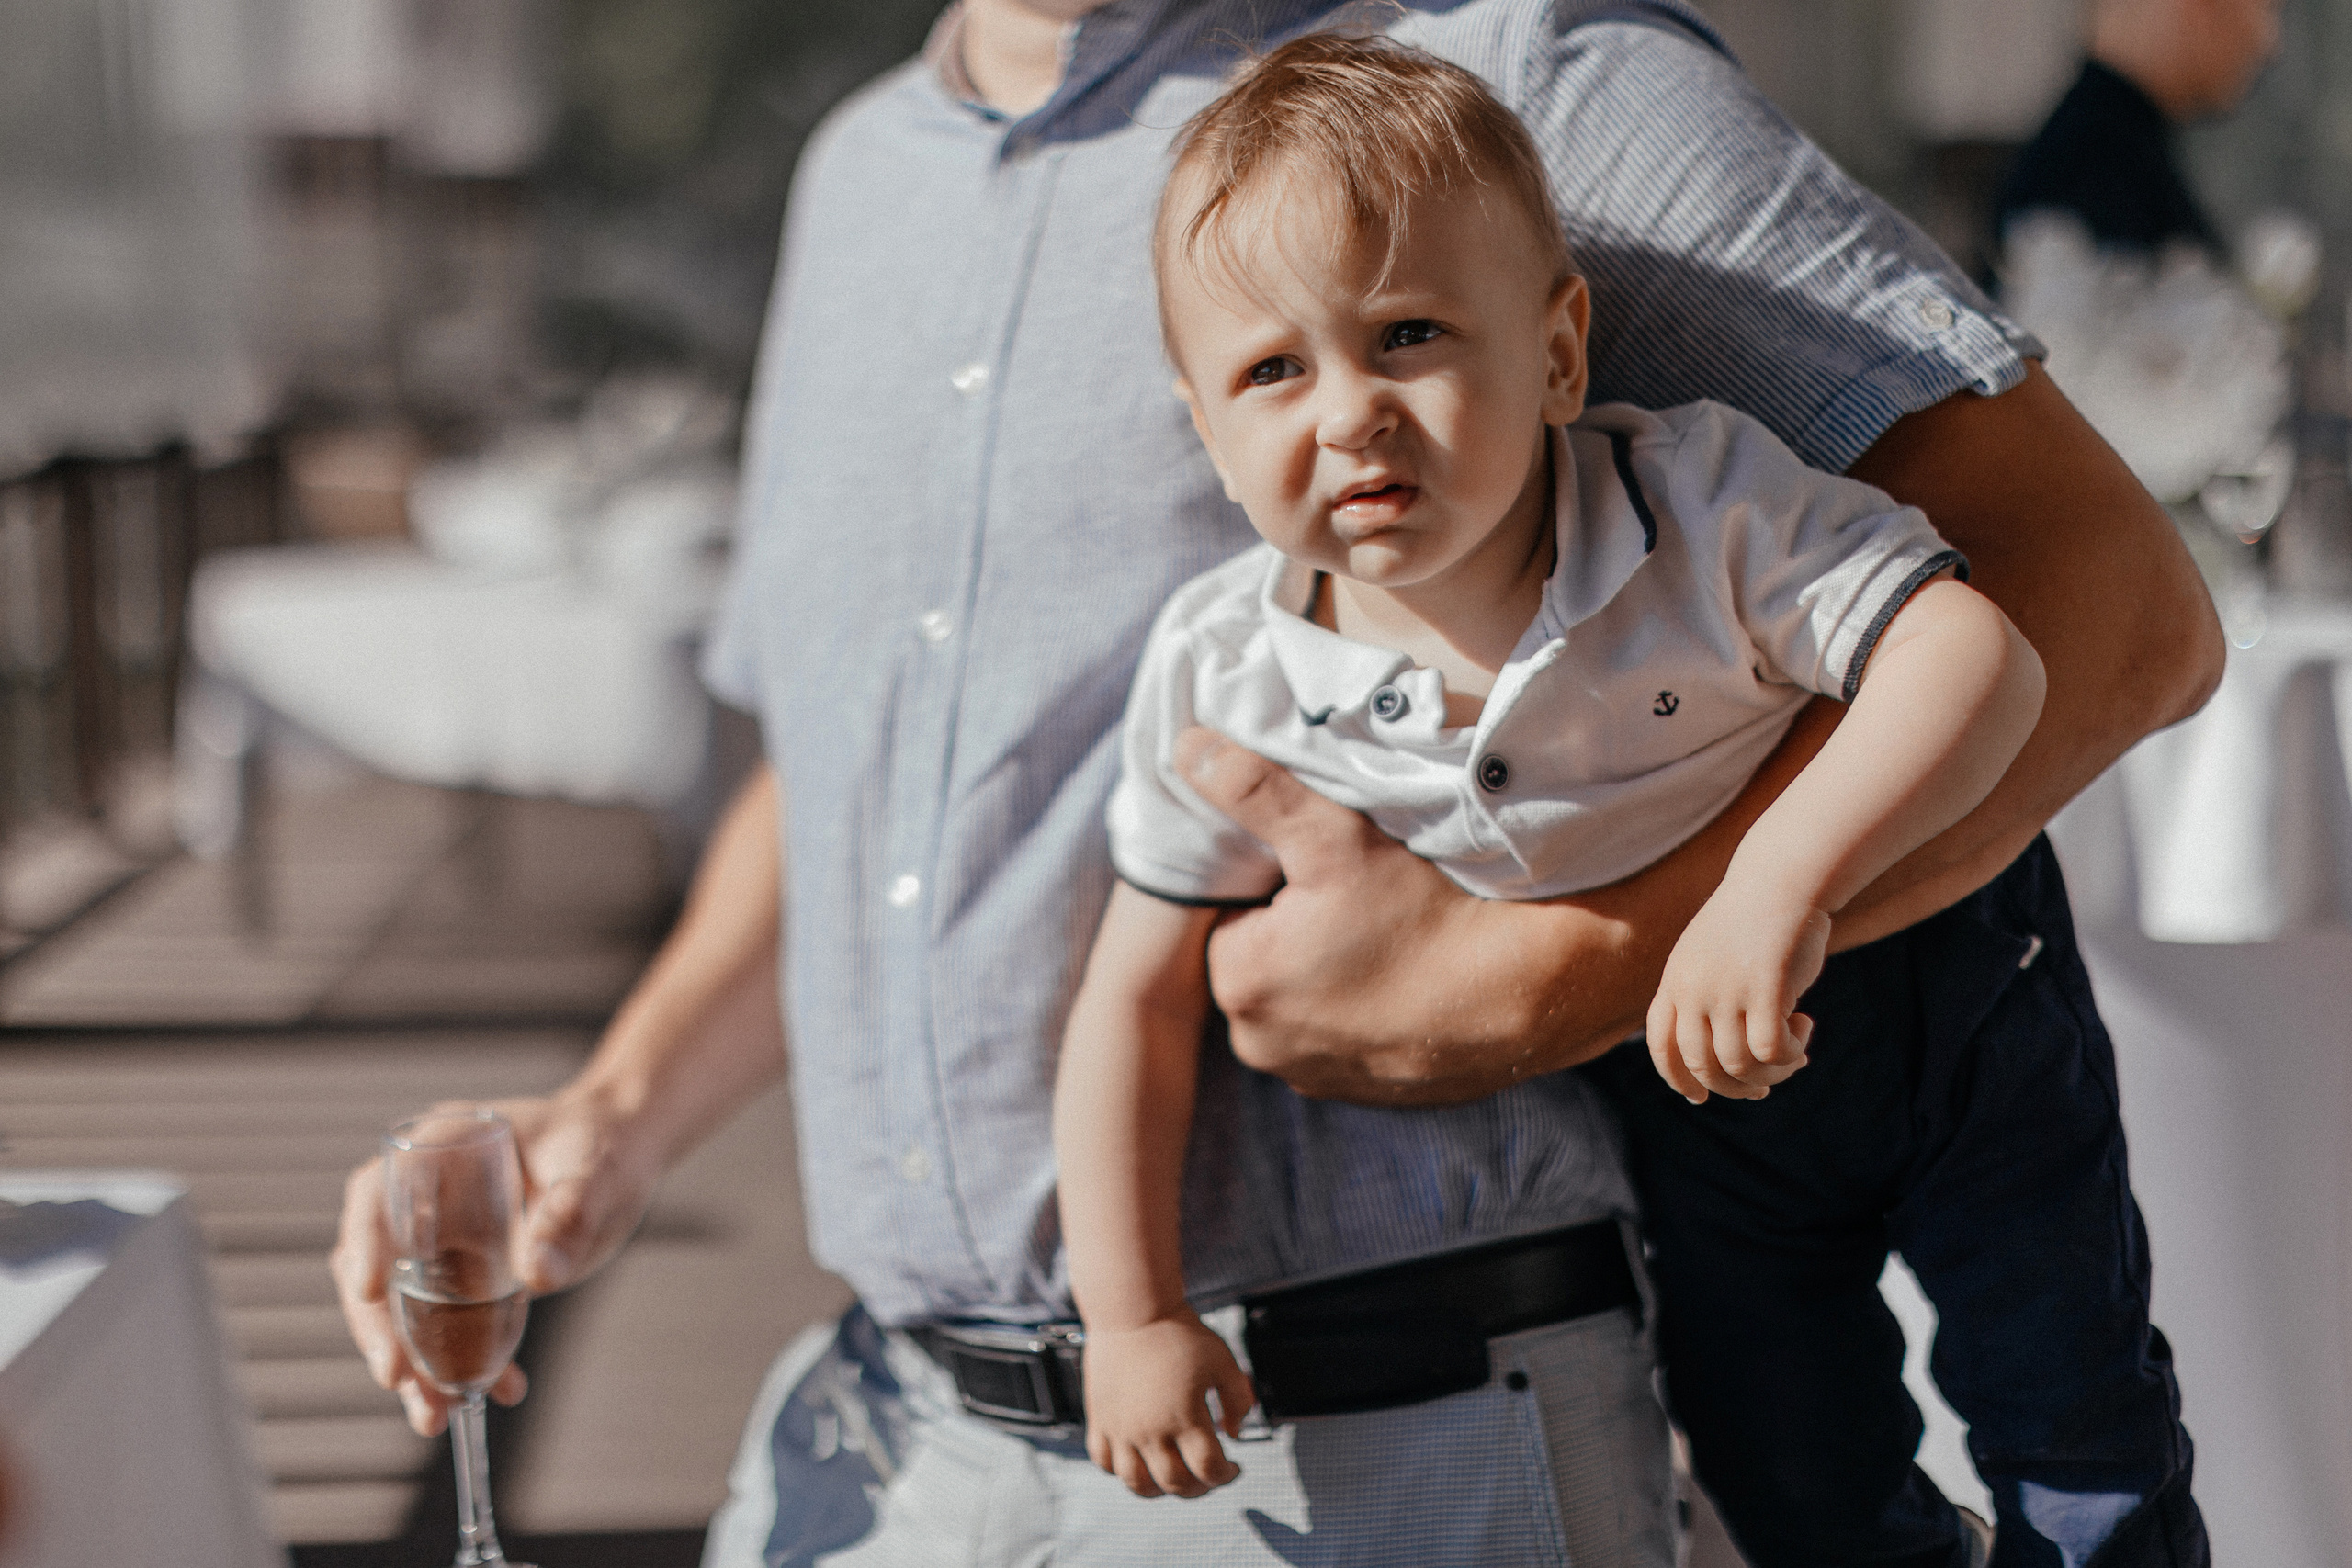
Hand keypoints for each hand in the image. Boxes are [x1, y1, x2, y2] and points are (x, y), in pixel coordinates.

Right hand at [330, 1086, 661, 1434]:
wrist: (621, 1161)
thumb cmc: (605, 1146)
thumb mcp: (596, 1172)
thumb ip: (569, 1215)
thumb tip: (538, 1277)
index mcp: (444, 1150)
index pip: (380, 1191)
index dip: (368, 1239)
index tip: (371, 1289)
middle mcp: (426, 1200)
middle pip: (378, 1263)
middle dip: (381, 1326)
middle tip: (396, 1378)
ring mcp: (440, 1244)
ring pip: (403, 1309)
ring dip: (415, 1365)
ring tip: (434, 1416)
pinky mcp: (463, 1281)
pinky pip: (448, 1329)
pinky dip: (464, 1365)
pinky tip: (499, 1391)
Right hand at [1081, 1313, 1255, 1498]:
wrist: (1132, 1309)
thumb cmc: (1178, 1332)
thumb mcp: (1223, 1360)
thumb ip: (1239, 1399)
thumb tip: (1234, 1433)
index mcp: (1185, 1416)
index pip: (1209, 1469)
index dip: (1227, 1476)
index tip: (1233, 1468)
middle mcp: (1150, 1429)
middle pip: (1176, 1483)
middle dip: (1199, 1488)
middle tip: (1206, 1476)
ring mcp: (1121, 1427)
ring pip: (1136, 1483)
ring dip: (1159, 1489)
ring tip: (1171, 1477)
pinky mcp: (1100, 1419)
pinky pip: (1103, 1461)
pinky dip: (1119, 1470)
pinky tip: (1136, 1459)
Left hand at [1175, 727, 1578, 1103]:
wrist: (1528, 994)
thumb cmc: (1427, 909)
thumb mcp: (1334, 834)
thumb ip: (1254, 788)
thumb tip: (1184, 748)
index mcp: (1238, 982)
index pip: (1235, 914)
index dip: (1280, 886)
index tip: (1330, 873)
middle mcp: (1261, 1046)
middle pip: (1265, 960)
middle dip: (1301, 931)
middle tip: (1365, 902)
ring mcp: (1314, 1077)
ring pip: (1304, 1001)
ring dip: (1333, 973)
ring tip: (1392, 939)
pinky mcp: (1363, 1095)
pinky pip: (1345, 1038)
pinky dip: (1367, 1012)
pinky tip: (1408, 981)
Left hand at [1645, 884, 1828, 1103]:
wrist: (1782, 880)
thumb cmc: (1753, 921)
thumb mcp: (1713, 957)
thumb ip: (1707, 1000)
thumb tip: (1729, 1061)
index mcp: (1675, 981)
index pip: (1660, 1045)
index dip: (1677, 1077)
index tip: (1699, 1097)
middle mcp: (1693, 989)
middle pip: (1703, 1066)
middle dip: (1735, 1087)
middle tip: (1765, 1085)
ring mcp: (1727, 990)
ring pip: (1740, 1065)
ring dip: (1771, 1073)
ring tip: (1794, 1052)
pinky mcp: (1765, 990)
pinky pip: (1772, 1051)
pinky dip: (1790, 1054)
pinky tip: (1805, 1030)